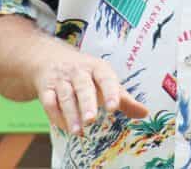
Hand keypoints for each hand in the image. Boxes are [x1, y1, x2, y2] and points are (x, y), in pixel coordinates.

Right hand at [33, 42, 148, 133]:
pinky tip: (65, 127)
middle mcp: (78, 71)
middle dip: (87, 103)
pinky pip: (48, 101)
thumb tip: (145, 113)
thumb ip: (123, 98)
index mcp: (97, 68)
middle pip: (83, 86)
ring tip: (78, 131)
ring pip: (65, 95)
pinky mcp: (46, 88)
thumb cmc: (86, 74)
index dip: (110, 92)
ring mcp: (61, 79)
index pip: (105, 78)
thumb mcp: (105, 80)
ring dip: (71, 114)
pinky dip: (55, 115)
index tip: (114, 107)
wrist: (51, 57)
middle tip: (91, 120)